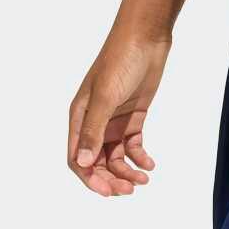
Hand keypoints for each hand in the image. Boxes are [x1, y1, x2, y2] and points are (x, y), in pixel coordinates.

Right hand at [66, 28, 167, 195]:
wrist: (146, 38)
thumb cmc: (120, 61)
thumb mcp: (106, 97)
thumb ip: (94, 131)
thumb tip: (83, 164)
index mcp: (79, 116)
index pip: (78, 158)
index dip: (90, 178)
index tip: (109, 191)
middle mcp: (93, 121)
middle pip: (96, 161)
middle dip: (111, 178)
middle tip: (130, 190)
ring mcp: (113, 119)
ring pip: (115, 156)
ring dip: (127, 171)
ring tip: (144, 180)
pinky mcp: (132, 116)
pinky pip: (132, 145)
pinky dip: (140, 157)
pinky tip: (150, 164)